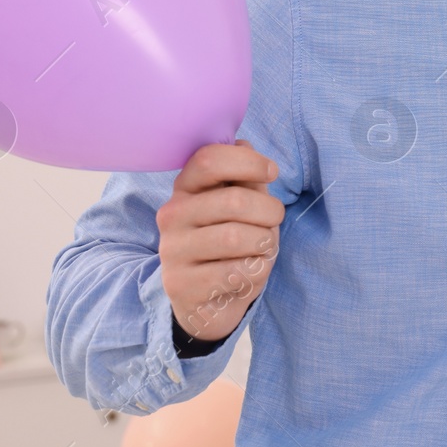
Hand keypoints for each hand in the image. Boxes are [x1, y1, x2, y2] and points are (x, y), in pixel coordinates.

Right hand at [157, 139, 284, 343]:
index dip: (248, 161)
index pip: (209, 159)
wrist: (208, 302)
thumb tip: (244, 145)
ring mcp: (172, 251)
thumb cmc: (231, 245)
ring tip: (262, 248)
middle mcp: (171, 215)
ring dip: (264, 243)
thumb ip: (245, 178)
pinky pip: (237, 272)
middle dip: (269, 211)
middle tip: (274, 221)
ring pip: (236, 237)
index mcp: (185, 188)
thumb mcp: (240, 207)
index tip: (271, 172)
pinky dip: (256, 271)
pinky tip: (247, 273)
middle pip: (233, 200)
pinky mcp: (181, 285)